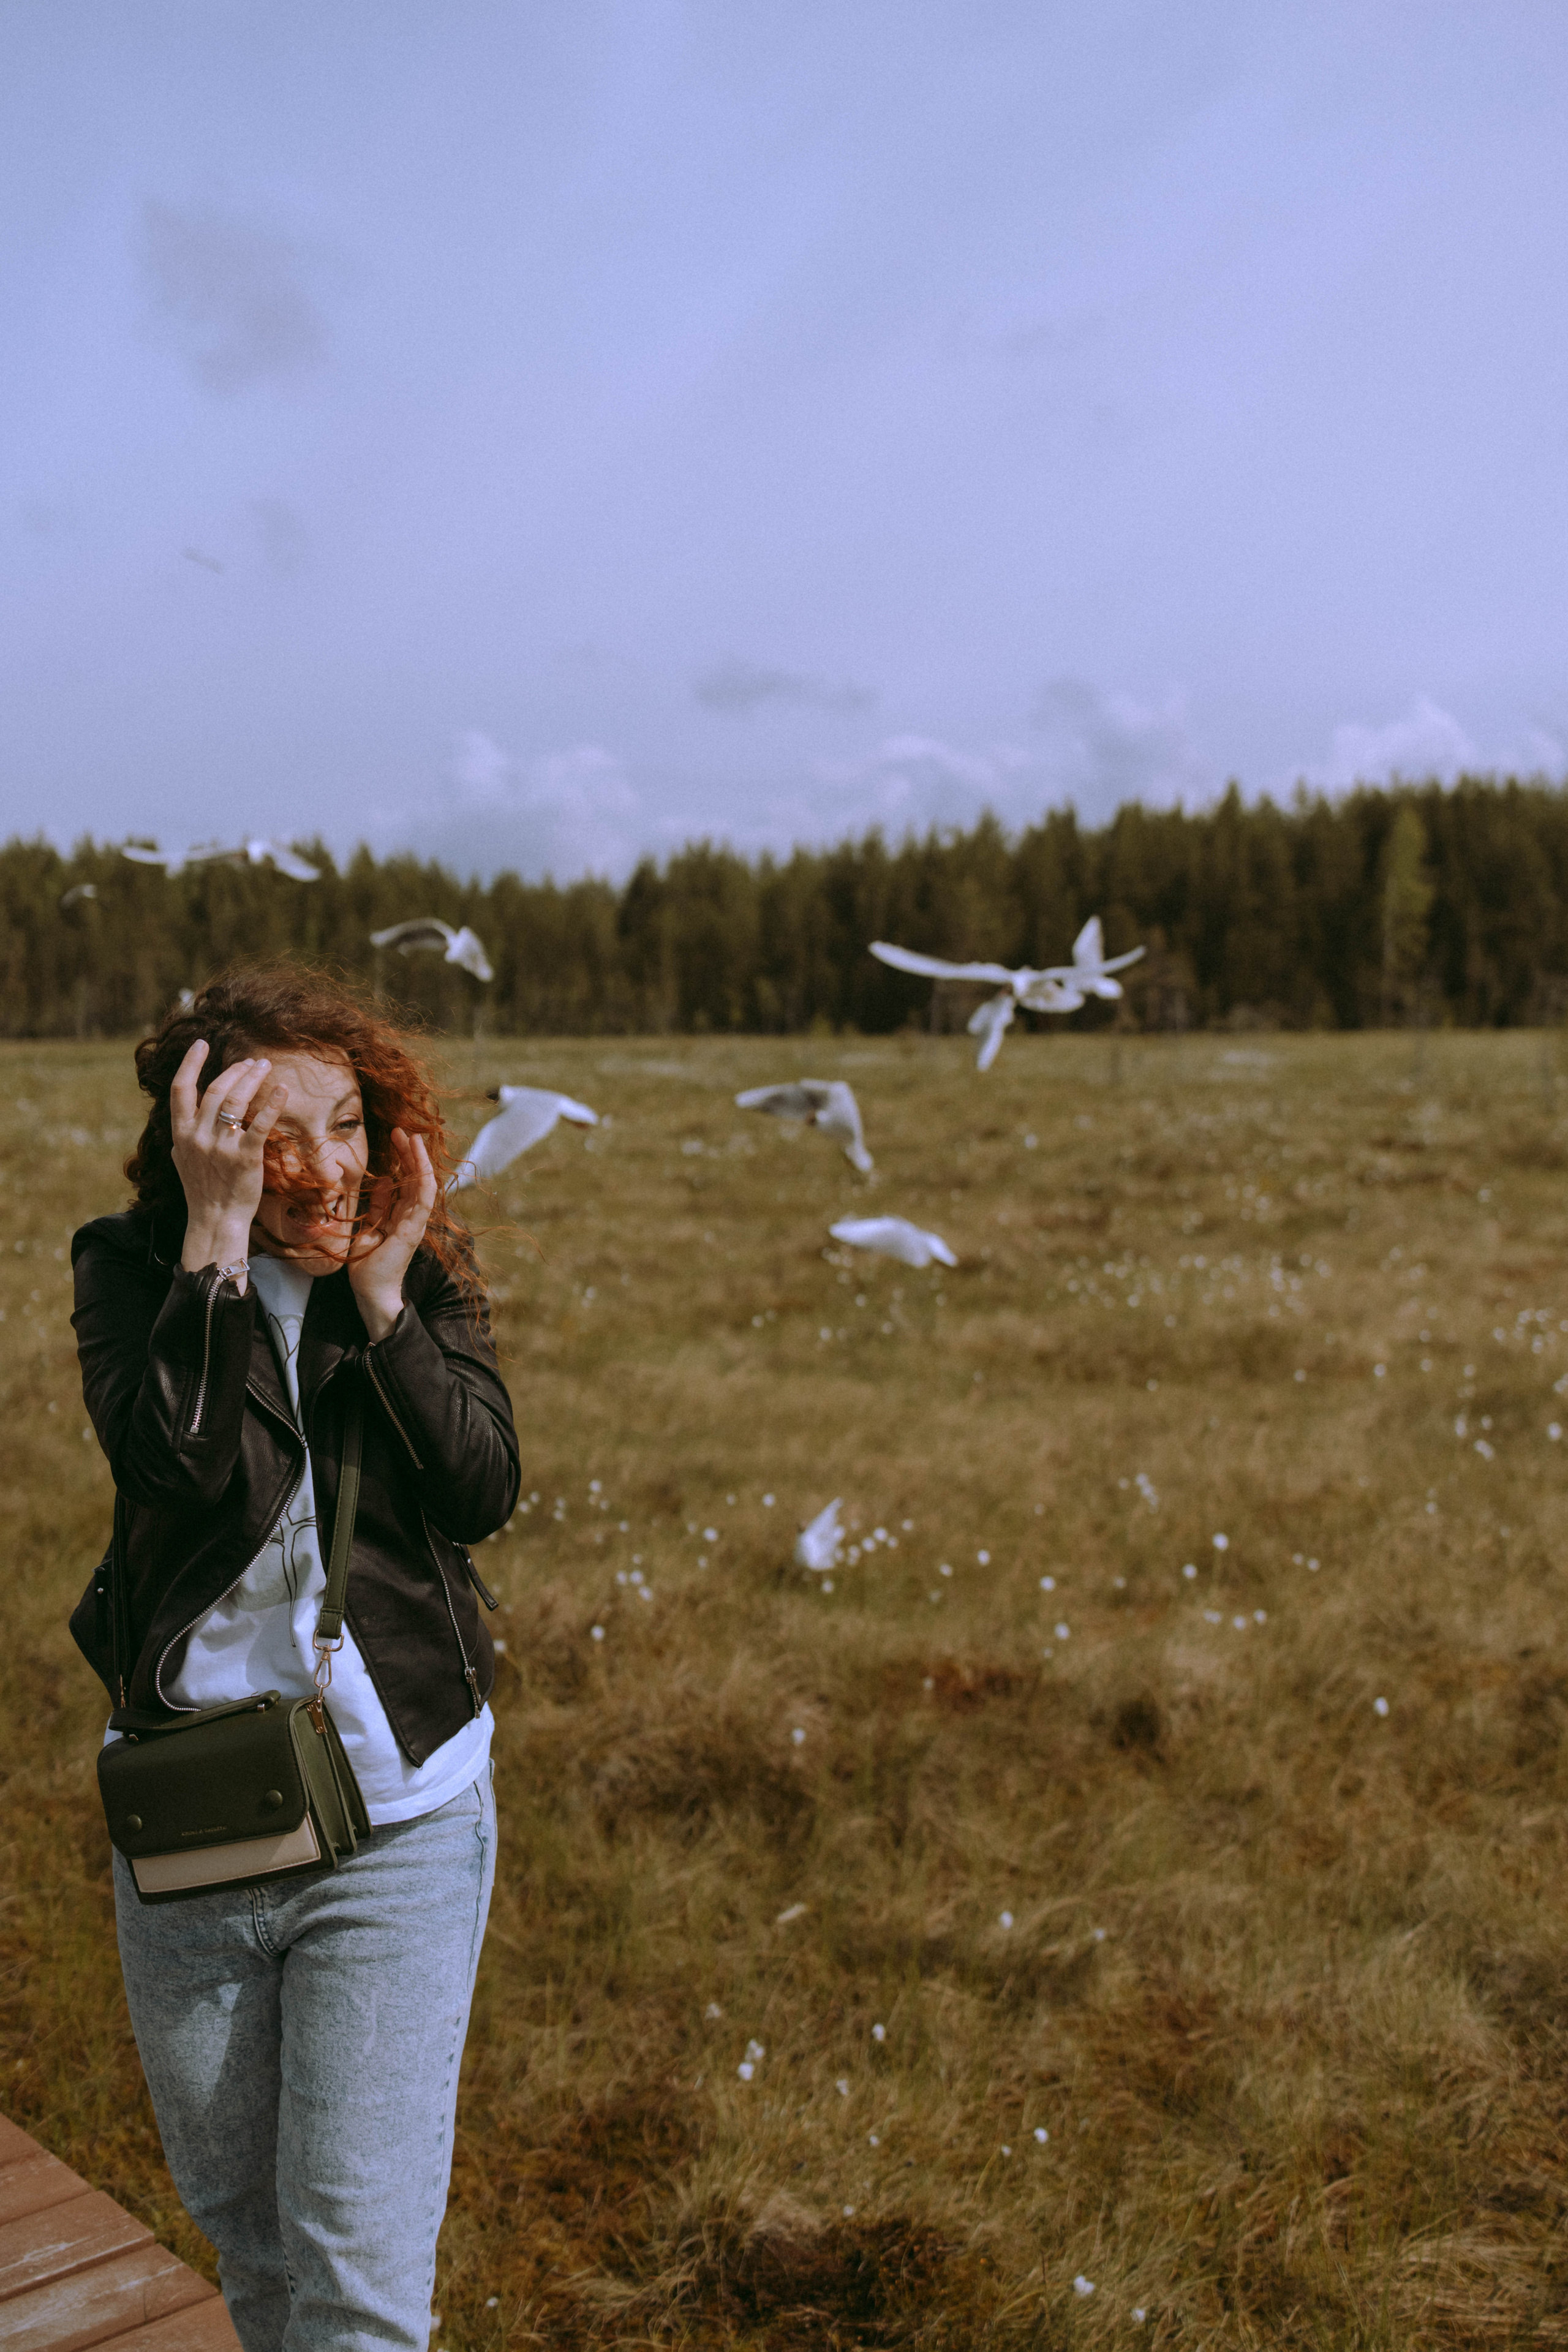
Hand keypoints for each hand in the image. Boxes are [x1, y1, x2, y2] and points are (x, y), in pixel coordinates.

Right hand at [172, 1042, 287, 1285]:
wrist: (215, 1221)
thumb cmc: (201, 1191)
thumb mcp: (181, 1162)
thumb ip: (182, 1139)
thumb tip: (181, 1124)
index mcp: (181, 1134)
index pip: (180, 1089)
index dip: (190, 1064)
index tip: (201, 1044)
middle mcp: (198, 1137)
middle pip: (216, 1090)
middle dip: (235, 1070)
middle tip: (251, 1061)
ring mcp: (221, 1147)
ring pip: (236, 1100)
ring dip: (251, 1078)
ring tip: (264, 1066)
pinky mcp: (246, 1158)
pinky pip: (259, 1124)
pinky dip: (272, 1103)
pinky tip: (282, 1089)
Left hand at [347, 1128, 435, 1340]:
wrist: (370, 1290)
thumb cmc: (368, 1264)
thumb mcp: (369, 1226)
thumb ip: (378, 1205)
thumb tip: (384, 1181)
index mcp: (401, 1215)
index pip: (407, 1181)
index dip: (403, 1159)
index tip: (396, 1138)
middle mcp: (412, 1217)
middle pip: (416, 1178)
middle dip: (410, 1153)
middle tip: (403, 1131)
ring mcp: (415, 1223)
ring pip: (423, 1184)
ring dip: (419, 1160)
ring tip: (412, 1138)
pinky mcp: (412, 1229)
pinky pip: (422, 1200)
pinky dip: (423, 1179)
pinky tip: (419, 1161)